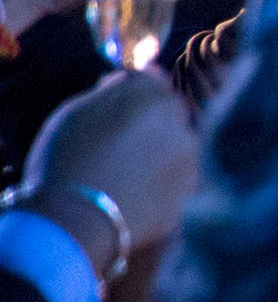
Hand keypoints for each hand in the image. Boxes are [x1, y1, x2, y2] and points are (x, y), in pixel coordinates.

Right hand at [21, 71, 202, 269]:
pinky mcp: (186, 199)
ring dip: (156, 156)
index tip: (114, 106)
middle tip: (113, 146)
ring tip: (118, 175)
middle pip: (168, 117)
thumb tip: (131, 78)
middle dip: (147, 125)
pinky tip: (127, 196)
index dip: (131, 94)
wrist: (71, 223)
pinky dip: (156, 187)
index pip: (152, 82)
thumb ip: (114, 89)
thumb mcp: (76, 112)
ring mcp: (189, 166)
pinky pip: (171, 185)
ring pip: (174, 151)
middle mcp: (183, 128)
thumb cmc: (65, 161)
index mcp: (157, 100)